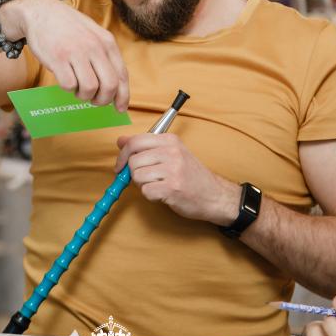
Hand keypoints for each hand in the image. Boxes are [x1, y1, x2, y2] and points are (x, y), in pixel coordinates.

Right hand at [2, 0, 129, 110]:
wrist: (41, 12)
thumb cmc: (68, 27)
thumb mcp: (93, 34)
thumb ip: (104, 55)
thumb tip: (115, 85)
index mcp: (107, 42)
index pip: (122, 75)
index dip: (123, 96)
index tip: (120, 108)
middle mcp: (95, 47)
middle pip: (109, 86)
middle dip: (103, 100)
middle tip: (94, 100)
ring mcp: (76, 52)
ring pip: (90, 88)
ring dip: (84, 95)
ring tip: (77, 88)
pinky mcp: (58, 58)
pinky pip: (69, 85)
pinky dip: (68, 88)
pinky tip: (66, 79)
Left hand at [114, 132, 239, 222]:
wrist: (214, 195)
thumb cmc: (191, 175)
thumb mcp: (171, 153)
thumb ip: (146, 146)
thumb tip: (121, 140)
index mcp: (170, 140)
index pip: (135, 141)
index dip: (123, 155)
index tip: (121, 165)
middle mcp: (172, 152)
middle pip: (133, 161)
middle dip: (135, 173)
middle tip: (148, 179)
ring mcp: (173, 170)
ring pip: (137, 176)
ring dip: (144, 185)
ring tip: (159, 185)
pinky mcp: (172, 188)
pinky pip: (146, 191)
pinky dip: (151, 196)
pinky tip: (163, 194)